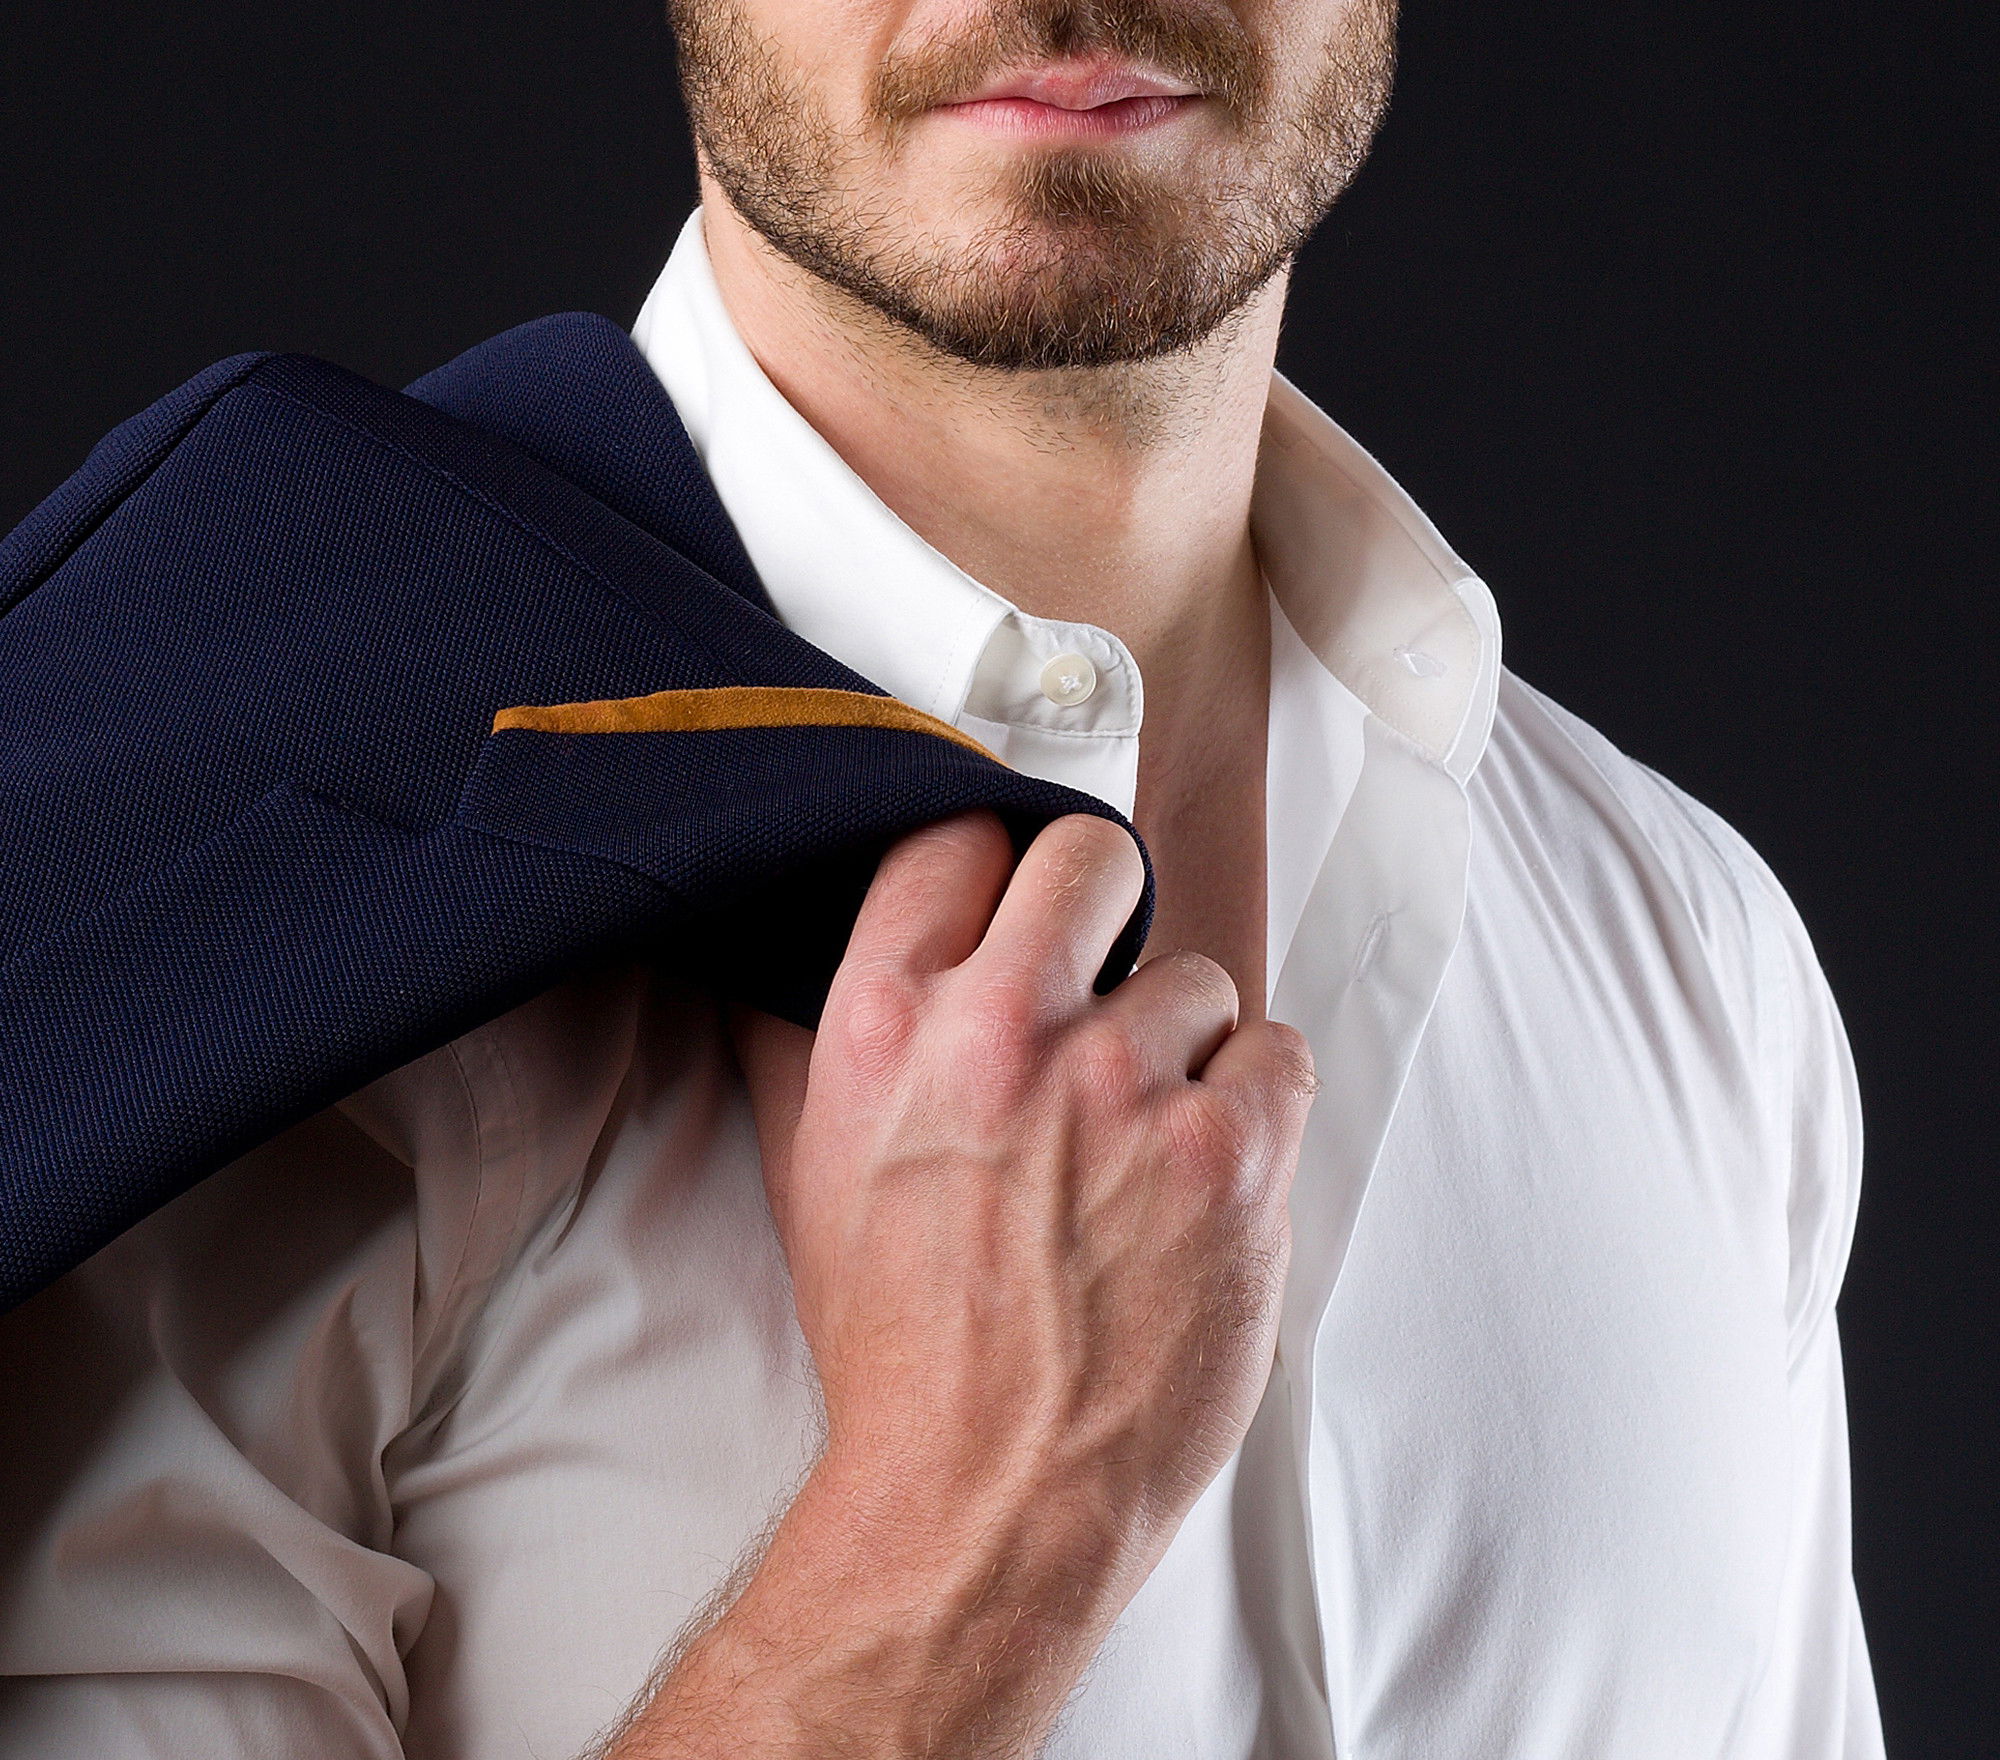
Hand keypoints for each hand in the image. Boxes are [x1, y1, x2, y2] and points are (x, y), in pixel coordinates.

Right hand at [705, 809, 1312, 1745]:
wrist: (982, 1502)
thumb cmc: (901, 1354)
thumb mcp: (810, 1173)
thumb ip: (800, 1045)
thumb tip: (773, 960)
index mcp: (887, 1022)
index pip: (954, 838)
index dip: (993, 870)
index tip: (1015, 905)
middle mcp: (1002, 1034)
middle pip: (1088, 856)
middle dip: (1102, 903)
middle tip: (1104, 971)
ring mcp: (1123, 1088)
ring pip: (1196, 977)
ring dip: (1182, 1047)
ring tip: (1141, 1142)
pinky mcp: (1228, 1153)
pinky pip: (1277, 1054)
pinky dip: (1255, 1107)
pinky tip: (1204, 1170)